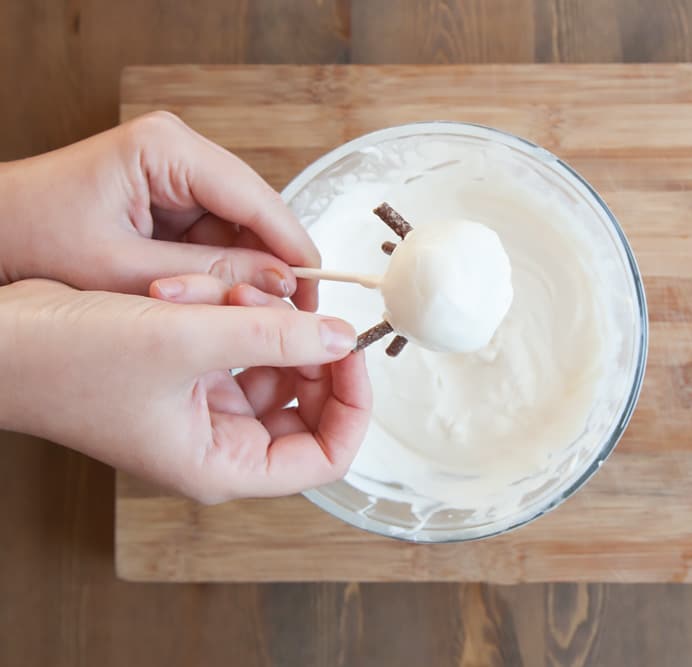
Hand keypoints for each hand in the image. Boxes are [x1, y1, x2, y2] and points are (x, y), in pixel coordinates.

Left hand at [0, 111, 319, 310]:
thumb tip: (282, 282)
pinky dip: (220, 269)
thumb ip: (210, 277)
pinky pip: (217, 233)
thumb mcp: (125, 272)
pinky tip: (218, 300)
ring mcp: (176, 171)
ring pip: (241, 226)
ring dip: (244, 271)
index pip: (257, 198)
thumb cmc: (30, 239)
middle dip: (269, 263)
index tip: (317, 291)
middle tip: (286, 315)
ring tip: (242, 315)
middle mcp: (178, 150)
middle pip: (256, 210)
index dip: (293, 248)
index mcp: (165, 149)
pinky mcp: (172, 193)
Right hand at [0, 279, 370, 502]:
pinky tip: (197, 289)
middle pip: (306, 402)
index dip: (352, 403)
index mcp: (223, 463)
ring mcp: (203, 407)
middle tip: (279, 301)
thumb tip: (342, 338)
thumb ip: (274, 336)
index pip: (326, 455)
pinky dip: (228, 311)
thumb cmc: (67, 360)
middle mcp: (219, 442)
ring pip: (271, 362)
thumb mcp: (183, 340)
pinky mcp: (187, 373)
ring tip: (221, 289)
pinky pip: (236, 341)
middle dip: (299, 345)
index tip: (351, 348)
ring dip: (258, 318)